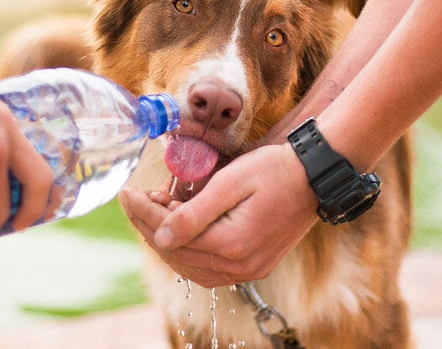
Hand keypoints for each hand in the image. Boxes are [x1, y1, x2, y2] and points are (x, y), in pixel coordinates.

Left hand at [118, 143, 317, 286]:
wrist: (315, 177)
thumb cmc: (275, 170)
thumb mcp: (231, 182)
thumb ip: (194, 213)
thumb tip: (160, 236)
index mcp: (232, 244)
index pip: (171, 235)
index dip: (144, 213)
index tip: (126, 193)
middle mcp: (240, 266)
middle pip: (177, 254)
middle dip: (150, 225)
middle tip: (136, 198)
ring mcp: (248, 270)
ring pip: (190, 266)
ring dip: (167, 240)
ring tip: (155, 210)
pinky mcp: (254, 266)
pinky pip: (209, 269)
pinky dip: (188, 251)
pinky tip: (179, 230)